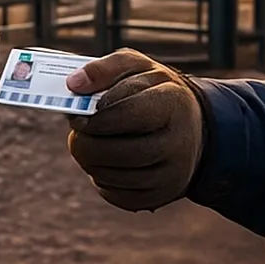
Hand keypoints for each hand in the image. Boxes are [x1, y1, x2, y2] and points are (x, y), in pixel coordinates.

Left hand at [64, 49, 204, 211]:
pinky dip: (102, 180)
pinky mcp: (162, 196)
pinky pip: (120, 196)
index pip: (125, 114)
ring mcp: (173, 174)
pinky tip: (103, 163)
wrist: (191, 125)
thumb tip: (73, 84)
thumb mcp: (135, 67)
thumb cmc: (153, 91)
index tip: (76, 115)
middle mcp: (178, 143)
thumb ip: (103, 68)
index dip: (94, 117)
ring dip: (90, 162)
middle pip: (119, 152)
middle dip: (87, 144)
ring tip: (87, 145)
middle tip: (75, 134)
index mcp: (173, 103)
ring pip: (116, 178)